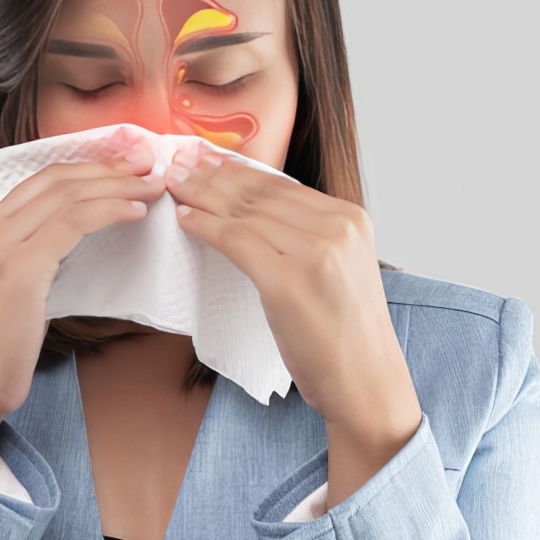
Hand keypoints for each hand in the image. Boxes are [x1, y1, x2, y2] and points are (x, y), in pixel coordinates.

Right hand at [0, 137, 164, 445]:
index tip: (122, 164)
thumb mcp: (5, 288)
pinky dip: (108, 211)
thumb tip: (72, 238)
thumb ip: (26, 256)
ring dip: (115, 186)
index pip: (37, 183)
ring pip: (66, 196)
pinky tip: (134, 212)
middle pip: (53, 180)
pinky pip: (73, 224)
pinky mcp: (18, 270)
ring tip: (150, 186)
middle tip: (145, 163)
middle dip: (106, 166)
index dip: (84, 167)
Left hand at [161, 144, 420, 443]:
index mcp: (351, 219)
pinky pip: (235, 241)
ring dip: (201, 195)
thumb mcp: (338, 270)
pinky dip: (205, 227)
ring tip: (173, 185)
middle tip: (177, 162)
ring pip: (244, 212)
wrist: (366, 381)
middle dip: (212, 174)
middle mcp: (337, 228)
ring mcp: (314, 253)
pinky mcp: (287, 282)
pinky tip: (185, 219)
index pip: (282, 186)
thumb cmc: (346, 334)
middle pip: (260, 193)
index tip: (206, 158)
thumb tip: (255, 214)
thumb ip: (310, 237)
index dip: (238, 169)